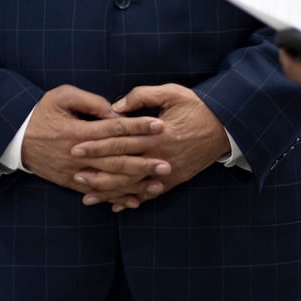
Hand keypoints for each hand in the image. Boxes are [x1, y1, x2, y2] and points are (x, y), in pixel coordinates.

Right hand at [21, 85, 166, 199]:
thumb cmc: (41, 113)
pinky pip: (98, 193)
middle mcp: (78, 155)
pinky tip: (135, 201)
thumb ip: (89, 101)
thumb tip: (113, 111)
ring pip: (110, 180)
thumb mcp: (61, 96)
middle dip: (143, 162)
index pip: (114, 129)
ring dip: (135, 183)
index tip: (158, 126)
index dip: (137, 127)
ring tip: (158, 183)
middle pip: (116, 160)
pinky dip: (117, 198)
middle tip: (167, 163)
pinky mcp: (71, 183)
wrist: (14, 140)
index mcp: (78, 131)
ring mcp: (75, 172)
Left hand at [73, 84, 228, 211]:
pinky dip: (133, 201)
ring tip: (87, 195)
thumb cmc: (198, 107)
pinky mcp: (175, 181)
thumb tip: (116, 106)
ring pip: (133, 186)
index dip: (96, 145)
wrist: (226, 128)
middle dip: (96, 171)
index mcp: (156, 134)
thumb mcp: (172, 93)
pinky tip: (116, 206)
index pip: (120, 141)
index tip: (76, 148)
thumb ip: (143, 96)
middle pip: (122, 166)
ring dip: (110, 192)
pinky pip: (150, 194)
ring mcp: (168, 172)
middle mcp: (160, 156)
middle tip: (74, 174)